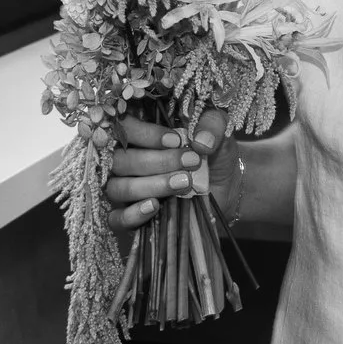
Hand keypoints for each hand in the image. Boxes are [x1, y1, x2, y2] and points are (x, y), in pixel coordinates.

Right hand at [101, 109, 234, 231]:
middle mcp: (125, 160)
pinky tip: (154, 206)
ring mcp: (125, 189)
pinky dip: (133, 214)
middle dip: (156, 162)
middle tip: (189, 161)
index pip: (122, 128)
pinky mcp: (130, 217)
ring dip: (150, 185)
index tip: (176, 141)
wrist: (225, 189)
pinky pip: (117, 218)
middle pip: (119, 161)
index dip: (145, 134)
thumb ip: (213, 125)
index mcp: (138, 134)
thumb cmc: (213, 156)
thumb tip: (200, 141)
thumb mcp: (218, 134)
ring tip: (183, 183)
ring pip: (119, 188)